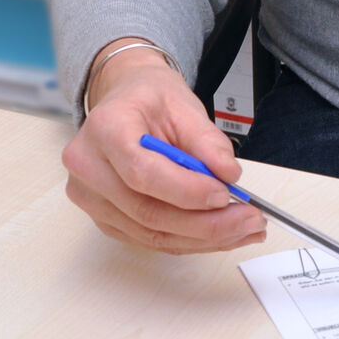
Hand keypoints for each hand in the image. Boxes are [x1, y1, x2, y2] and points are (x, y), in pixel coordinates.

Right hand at [62, 38, 266, 254]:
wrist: (125, 103)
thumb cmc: (150, 99)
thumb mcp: (183, 104)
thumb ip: (206, 140)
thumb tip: (228, 175)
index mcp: (105, 129)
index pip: (142, 172)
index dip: (186, 190)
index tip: (225, 194)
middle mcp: (88, 169)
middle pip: (146, 211)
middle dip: (204, 223)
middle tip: (250, 220)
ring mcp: (91, 200)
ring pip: (150, 233)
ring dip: (202, 237)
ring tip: (244, 229)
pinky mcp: (105, 219)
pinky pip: (149, 239)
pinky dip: (188, 240)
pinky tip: (221, 234)